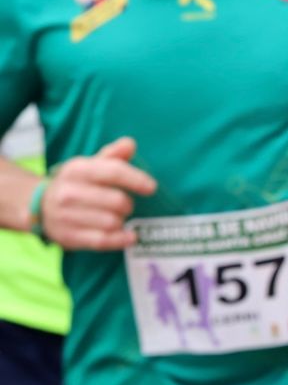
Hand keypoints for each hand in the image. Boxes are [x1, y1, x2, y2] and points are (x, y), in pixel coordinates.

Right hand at [41, 137, 157, 249]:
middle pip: (116, 201)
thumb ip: (112, 154)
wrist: (40, 205)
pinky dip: (120, 240)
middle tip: (126, 204)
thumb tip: (130, 144)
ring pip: (112, 222)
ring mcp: (65, 216)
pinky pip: (102, 241)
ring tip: (118, 217)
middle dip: (128, 204)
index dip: (137, 179)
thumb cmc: (76, 183)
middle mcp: (68, 192)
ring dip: (122, 220)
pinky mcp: (68, 237)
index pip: (114, 172)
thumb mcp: (90, 164)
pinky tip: (130, 236)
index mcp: (76, 170)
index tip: (151, 187)